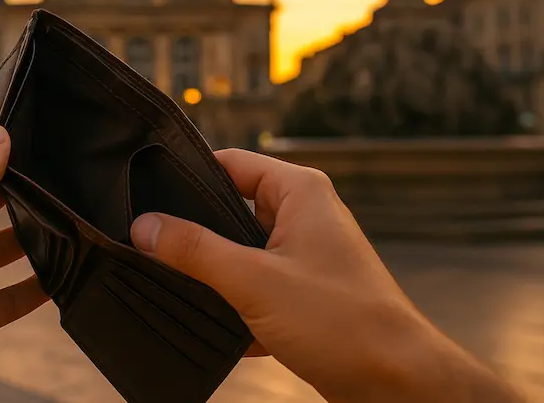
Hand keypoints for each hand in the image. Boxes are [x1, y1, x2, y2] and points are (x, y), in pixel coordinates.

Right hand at [130, 149, 523, 402]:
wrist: (399, 384)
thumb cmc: (343, 322)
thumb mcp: (254, 281)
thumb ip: (195, 251)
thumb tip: (145, 226)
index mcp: (299, 191)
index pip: (231, 163)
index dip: (188, 176)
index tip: (147, 193)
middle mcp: (304, 214)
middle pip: (231, 207)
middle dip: (196, 230)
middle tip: (150, 241)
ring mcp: (305, 253)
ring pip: (241, 249)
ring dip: (214, 269)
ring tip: (172, 280)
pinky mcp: (304, 289)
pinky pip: (256, 281)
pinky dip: (235, 299)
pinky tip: (214, 322)